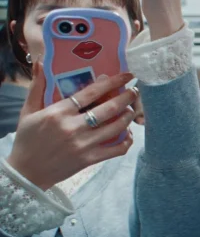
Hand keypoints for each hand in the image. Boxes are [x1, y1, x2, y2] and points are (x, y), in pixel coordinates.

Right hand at [7, 63, 136, 189]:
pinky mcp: (89, 159)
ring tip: (133, 109)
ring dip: (128, 116)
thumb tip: (41, 63)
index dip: (111, 82)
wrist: (26, 172)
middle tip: (135, 90)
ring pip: (115, 127)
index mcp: (58, 113)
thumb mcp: (28, 111)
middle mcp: (73, 127)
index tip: (125, 76)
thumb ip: (37, 87)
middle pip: (108, 108)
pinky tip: (129, 134)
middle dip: (126, 97)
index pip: (90, 93)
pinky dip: (126, 142)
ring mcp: (83, 144)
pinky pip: (115, 150)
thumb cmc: (27, 139)